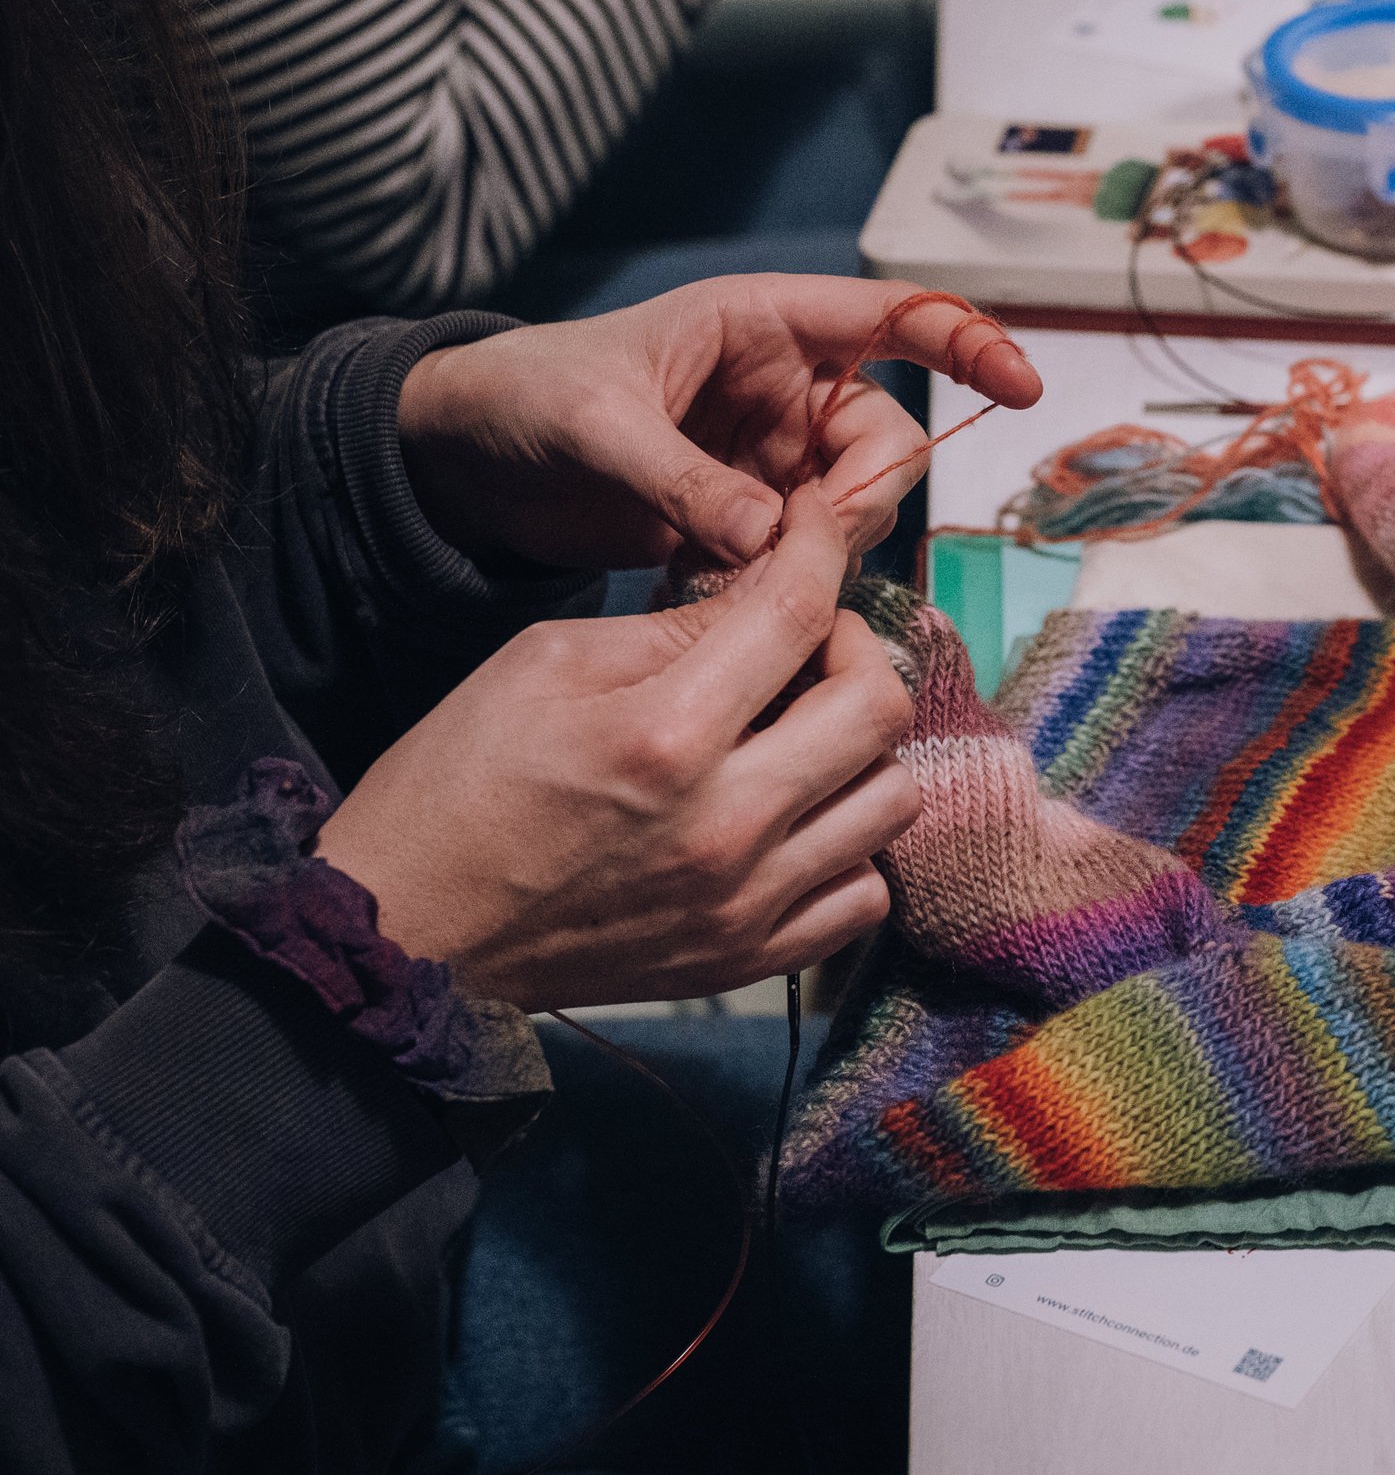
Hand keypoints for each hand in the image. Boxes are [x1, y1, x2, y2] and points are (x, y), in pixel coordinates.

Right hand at [317, 484, 918, 1010]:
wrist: (409, 932)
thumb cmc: (459, 783)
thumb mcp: (545, 664)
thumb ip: (673, 626)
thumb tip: (772, 585)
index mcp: (664, 732)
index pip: (798, 612)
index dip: (819, 546)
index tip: (814, 526)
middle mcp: (724, 823)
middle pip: (878, 705)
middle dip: (855, 647)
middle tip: (806, 642)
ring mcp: (746, 901)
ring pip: (893, 798)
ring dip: (862, 748)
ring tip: (802, 732)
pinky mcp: (749, 960)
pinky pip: (867, 894)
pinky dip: (851, 846)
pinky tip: (798, 817)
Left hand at [397, 275, 1043, 570]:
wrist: (467, 462)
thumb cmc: (526, 398)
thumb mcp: (598, 426)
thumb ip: (685, 480)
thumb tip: (769, 537)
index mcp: (764, 325)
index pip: (895, 319)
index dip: (968, 344)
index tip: (1022, 386)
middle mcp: (786, 389)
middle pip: (885, 443)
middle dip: (858, 497)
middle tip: (792, 539)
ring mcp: (774, 459)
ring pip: (853, 511)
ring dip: (814, 554)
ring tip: (719, 567)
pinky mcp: (752, 521)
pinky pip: (806, 557)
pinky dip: (778, 585)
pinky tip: (708, 587)